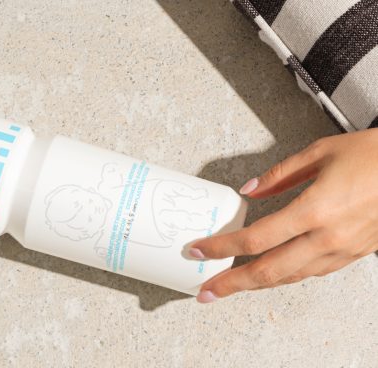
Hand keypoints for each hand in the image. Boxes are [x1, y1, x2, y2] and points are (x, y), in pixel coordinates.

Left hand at [189, 129, 377, 302]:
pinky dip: (285, 276)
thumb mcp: (319, 153)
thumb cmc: (375, 156)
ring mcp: (342, 251)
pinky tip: (270, 274)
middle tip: (207, 290)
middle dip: (232, 283)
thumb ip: (278, 175)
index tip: (200, 249)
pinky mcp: (353, 255)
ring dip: (256, 284)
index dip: (222, 246)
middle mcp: (328, 237)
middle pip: (268, 270)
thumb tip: (250, 191)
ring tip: (231, 285)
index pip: (255, 238)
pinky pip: (311, 272)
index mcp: (315, 209)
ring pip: (290, 277)